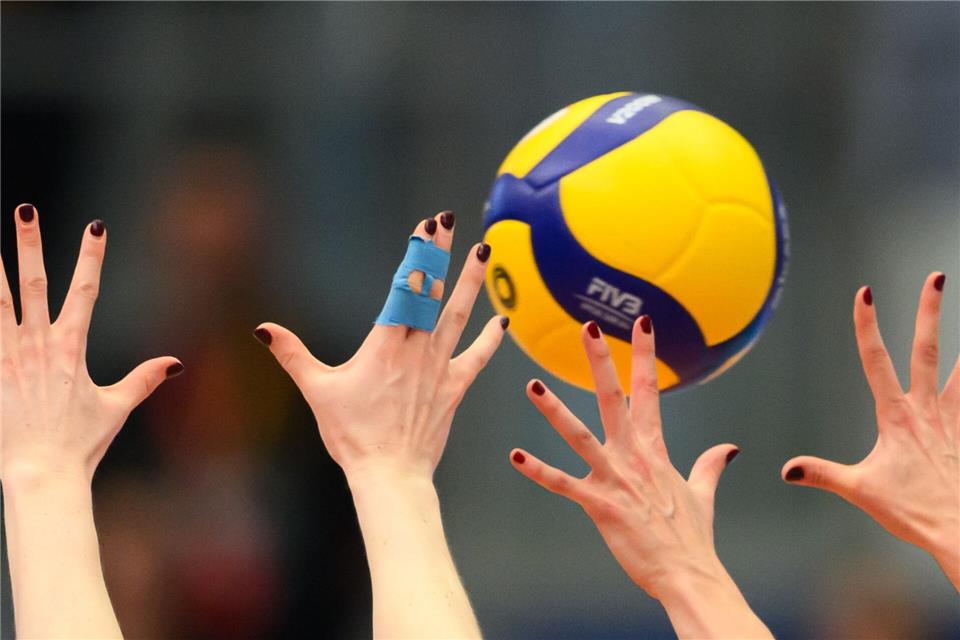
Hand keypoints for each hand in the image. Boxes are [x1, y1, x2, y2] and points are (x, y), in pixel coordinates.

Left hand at [1, 204, 182, 485]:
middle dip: (30, 245)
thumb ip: (143, 379)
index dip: (92, 257)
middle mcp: (38, 345)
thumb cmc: (80, 443)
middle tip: (25, 211)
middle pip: (34, 283)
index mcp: (71, 348)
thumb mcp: (116, 407)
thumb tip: (175, 362)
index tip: (96, 226)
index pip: (85, 291)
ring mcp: (8, 357)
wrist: (42, 472)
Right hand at [255, 211, 505, 481]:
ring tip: (483, 253)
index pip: (406, 286)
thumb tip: (262, 329)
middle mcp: (417, 347)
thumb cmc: (352, 434)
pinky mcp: (454, 388)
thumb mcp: (318, 390)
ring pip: (459, 315)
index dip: (418, 253)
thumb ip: (293, 354)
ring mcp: (439, 367)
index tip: (427, 225)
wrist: (389, 474)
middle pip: (433, 290)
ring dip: (471, 283)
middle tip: (450, 220)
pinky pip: (476, 358)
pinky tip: (502, 321)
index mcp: (386, 342)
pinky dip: (490, 340)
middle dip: (441, 253)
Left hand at [510, 317, 769, 637]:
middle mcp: (634, 456)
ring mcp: (616, 478)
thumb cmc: (691, 538)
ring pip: (579, 434)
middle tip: (587, 327)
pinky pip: (564, 483)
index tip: (642, 321)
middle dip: (601, 362)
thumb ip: (709, 467)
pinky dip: (538, 470)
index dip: (644, 354)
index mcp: (654, 450)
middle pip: (614, 398)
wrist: (690, 574)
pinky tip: (515, 456)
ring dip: (554, 410)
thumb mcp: (701, 495)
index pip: (649, 391)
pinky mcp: (600, 505)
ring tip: (531, 384)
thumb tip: (727, 448)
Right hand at [782, 273, 958, 589]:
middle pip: (927, 350)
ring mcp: (952, 420)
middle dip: (929, 312)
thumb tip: (785, 469)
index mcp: (896, 417)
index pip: (876, 361)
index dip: (867, 325)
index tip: (865, 293)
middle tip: (936, 276)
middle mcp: (926, 410)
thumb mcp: (860, 491)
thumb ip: (822, 474)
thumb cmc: (913, 512)